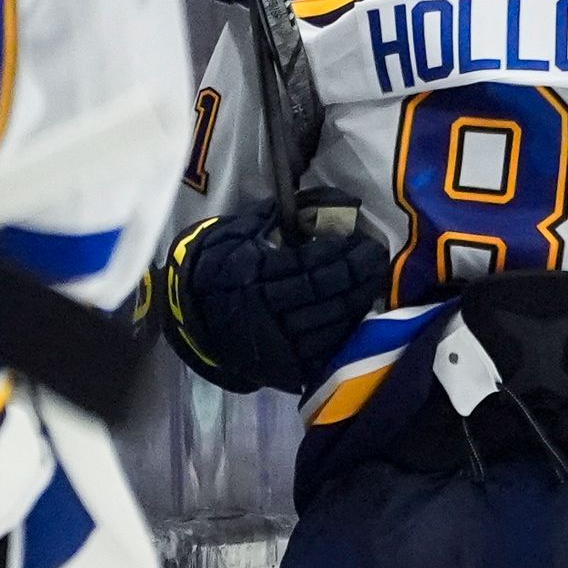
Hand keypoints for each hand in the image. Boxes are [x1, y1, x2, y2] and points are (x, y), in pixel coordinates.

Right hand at [156, 196, 389, 394]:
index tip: (362, 240)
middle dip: (356, 275)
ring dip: (357, 301)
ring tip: (373, 281)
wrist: (190, 316)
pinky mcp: (285, 366)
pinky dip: (344, 330)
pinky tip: (357, 311)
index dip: (340, 253)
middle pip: (325, 293)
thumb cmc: (216, 265)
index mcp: (252, 274)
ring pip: (330, 323)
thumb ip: (282, 217)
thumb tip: (334, 201)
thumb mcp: (240, 231)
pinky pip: (325, 349)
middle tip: (377, 258)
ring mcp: (277, 343)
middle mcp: (265, 310)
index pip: (309, 264)